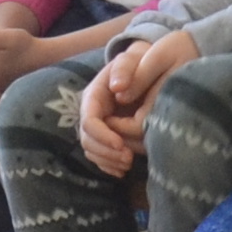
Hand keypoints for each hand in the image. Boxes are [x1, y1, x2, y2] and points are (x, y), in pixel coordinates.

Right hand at [77, 28, 195, 176]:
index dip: (102, 135)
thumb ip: (123, 69)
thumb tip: (117, 88)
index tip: (120, 144)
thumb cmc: (138, 63)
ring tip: (129, 164)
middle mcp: (91, 114)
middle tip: (128, 158)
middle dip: (105, 152)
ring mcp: (98, 127)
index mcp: (93, 97)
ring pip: (93, 151)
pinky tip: (123, 171)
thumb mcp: (131, 59)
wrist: (143, 69)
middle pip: (87, 140)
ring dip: (108, 161)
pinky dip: (109, 166)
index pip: (88, 121)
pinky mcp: (106, 137)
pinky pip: (101, 157)